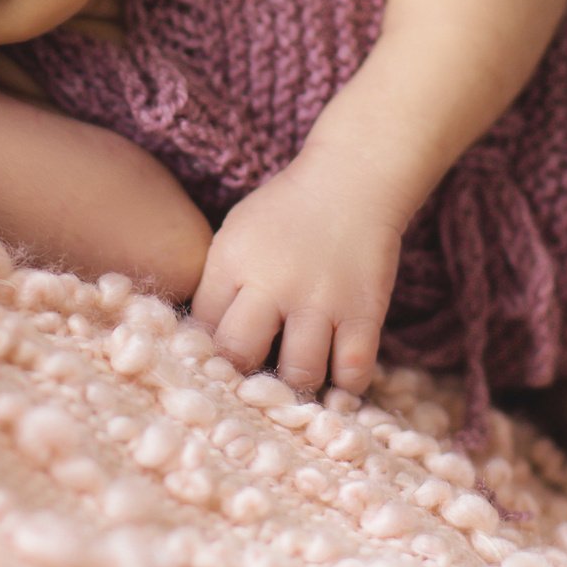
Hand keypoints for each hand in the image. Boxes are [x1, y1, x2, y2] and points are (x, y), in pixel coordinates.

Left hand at [188, 149, 402, 396]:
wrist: (352, 180)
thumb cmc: (286, 213)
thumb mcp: (236, 236)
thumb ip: (219, 286)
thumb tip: (204, 346)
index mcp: (232, 261)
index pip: (202, 329)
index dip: (207, 355)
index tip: (217, 366)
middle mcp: (272, 283)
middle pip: (241, 356)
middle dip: (243, 378)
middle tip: (253, 385)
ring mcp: (320, 299)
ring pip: (299, 373)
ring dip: (296, 386)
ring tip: (295, 386)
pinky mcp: (364, 311)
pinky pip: (353, 370)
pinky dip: (345, 386)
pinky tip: (338, 383)